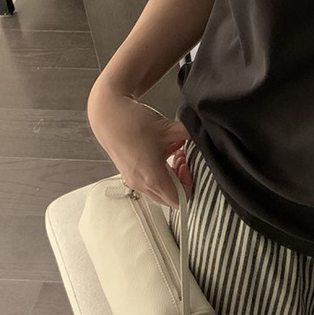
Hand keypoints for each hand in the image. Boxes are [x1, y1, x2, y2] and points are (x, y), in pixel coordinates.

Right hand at [87, 84, 193, 207]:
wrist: (108, 114)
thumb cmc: (134, 122)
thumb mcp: (170, 128)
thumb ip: (192, 135)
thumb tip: (205, 137)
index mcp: (152, 178)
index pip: (179, 200)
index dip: (189, 185)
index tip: (188, 165)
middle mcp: (141, 184)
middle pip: (169, 198)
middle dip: (181, 181)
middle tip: (182, 160)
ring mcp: (132, 180)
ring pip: (159, 189)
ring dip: (171, 175)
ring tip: (174, 153)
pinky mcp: (128, 173)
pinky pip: (149, 181)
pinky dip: (159, 171)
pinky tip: (162, 151)